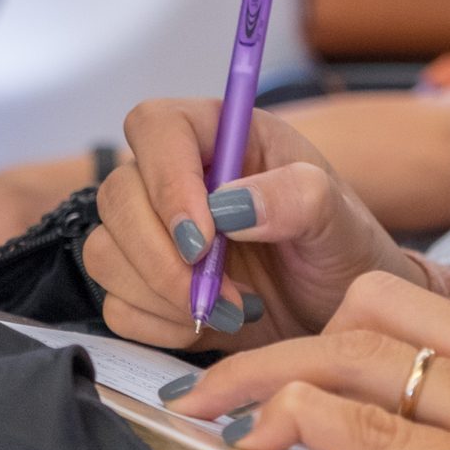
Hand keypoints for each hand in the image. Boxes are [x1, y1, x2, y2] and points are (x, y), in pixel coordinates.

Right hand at [82, 100, 427, 349]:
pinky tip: (211, 323)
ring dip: (163, 294)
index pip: (156, 125)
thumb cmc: (344, 252)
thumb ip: (299, 197)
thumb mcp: (340, 219)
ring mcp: (155, 233)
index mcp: (222, 137)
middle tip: (221, 290)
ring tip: (232, 308)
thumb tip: (232, 205)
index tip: (204, 237)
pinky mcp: (145, 286)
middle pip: (118, 195)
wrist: (340, 317)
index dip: (165, 179)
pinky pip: (116, 304)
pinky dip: (160, 324)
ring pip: (106, 252)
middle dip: (162, 256)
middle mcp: (178, 178)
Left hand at [161, 271, 449, 449]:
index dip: (342, 320)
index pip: (424, 305)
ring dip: (262, 375)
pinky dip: (300, 425)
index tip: (293, 354)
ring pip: (355, 351)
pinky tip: (253, 445)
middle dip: (283, 333)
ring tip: (202, 413)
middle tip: (220, 382)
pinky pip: (375, 433)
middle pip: (373, 303)